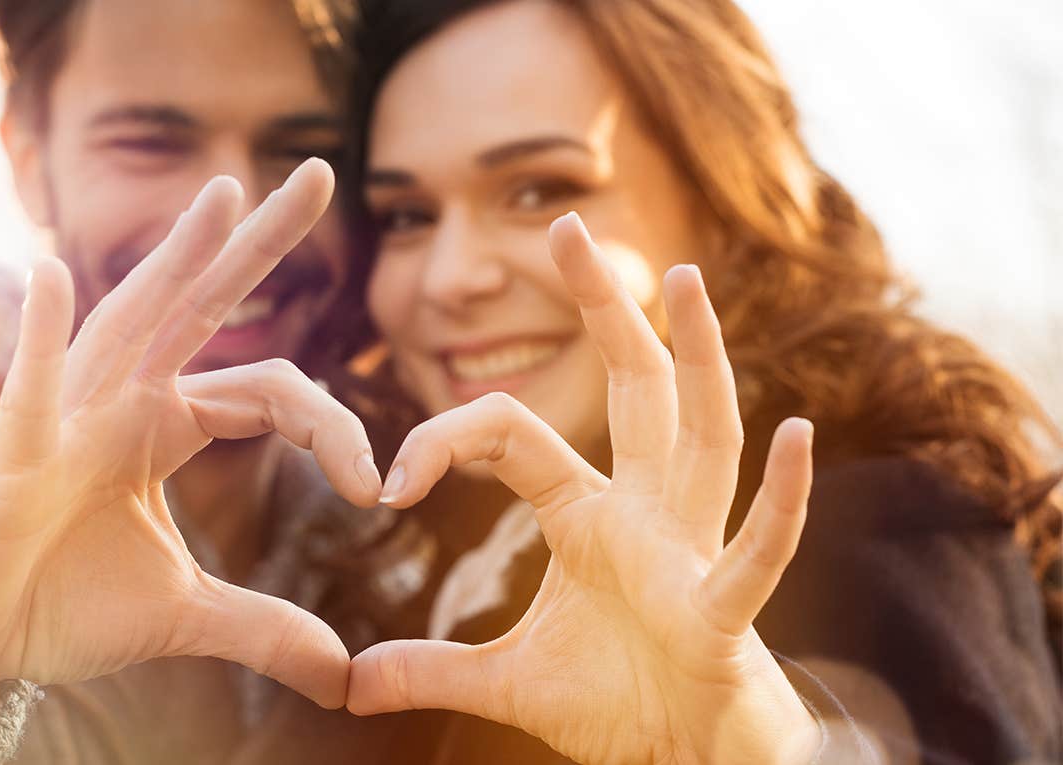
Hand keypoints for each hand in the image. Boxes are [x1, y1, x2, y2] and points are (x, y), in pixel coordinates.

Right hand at [0, 159, 381, 724]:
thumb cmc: (61, 602)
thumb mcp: (184, 614)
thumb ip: (263, 628)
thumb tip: (343, 676)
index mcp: (166, 424)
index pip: (271, 392)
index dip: (333, 430)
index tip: (376, 488)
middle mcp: (124, 400)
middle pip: (204, 307)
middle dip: (261, 245)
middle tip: (322, 174)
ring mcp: (69, 416)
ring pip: (130, 322)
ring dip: (174, 260)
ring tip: (223, 196)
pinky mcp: (16, 456)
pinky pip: (31, 391)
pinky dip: (40, 338)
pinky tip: (50, 273)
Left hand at [348, 213, 820, 764]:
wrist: (687, 763)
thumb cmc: (618, 704)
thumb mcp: (508, 683)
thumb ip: (431, 671)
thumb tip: (349, 683)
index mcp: (588, 516)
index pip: (515, 435)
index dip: (446, 440)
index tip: (389, 482)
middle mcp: (647, 514)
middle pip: (631, 391)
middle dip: (603, 310)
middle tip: (567, 227)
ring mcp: (691, 553)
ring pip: (702, 440)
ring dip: (697, 361)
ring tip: (683, 280)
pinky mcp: (723, 613)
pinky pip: (758, 550)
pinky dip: (784, 500)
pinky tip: (800, 436)